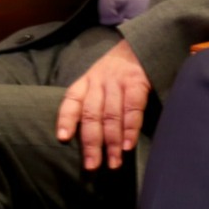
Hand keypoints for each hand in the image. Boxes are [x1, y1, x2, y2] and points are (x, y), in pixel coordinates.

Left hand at [56, 39, 151, 170]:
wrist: (146, 42)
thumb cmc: (120, 68)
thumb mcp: (100, 78)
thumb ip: (92, 100)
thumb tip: (85, 135)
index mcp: (87, 81)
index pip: (71, 100)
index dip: (66, 119)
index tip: (63, 138)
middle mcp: (99, 81)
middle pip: (91, 115)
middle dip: (91, 143)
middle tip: (92, 166)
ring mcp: (118, 81)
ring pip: (111, 116)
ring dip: (111, 142)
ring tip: (113, 162)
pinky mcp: (138, 81)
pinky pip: (132, 108)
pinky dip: (130, 128)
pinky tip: (128, 145)